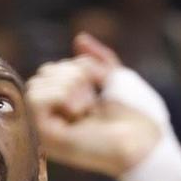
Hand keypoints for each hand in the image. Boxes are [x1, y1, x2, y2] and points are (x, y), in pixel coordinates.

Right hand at [27, 33, 164, 176]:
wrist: (146, 141)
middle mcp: (55, 117)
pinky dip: (58, 96)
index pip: (53, 70)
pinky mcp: (46, 138)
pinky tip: (78, 111)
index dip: (78, 67)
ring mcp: (48, 129)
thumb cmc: (138, 115)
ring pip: (35, 85)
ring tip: (86, 107)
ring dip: (67, 85)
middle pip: (43, 73)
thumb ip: (97, 59)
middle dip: (73, 74)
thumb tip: (79, 39)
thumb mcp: (118, 77)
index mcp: (68, 105)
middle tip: (93, 100)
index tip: (100, 86)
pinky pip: (34, 101)